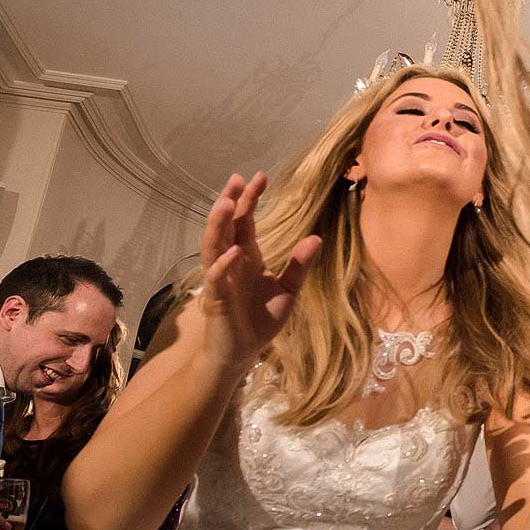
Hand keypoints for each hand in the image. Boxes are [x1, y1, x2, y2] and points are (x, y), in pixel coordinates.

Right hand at [199, 172, 320, 374]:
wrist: (243, 353)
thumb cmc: (261, 320)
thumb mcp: (288, 291)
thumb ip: (299, 265)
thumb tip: (316, 238)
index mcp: (247, 256)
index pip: (245, 221)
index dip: (250, 200)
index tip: (259, 177)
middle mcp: (231, 262)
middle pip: (227, 226)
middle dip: (230, 202)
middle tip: (236, 179)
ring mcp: (221, 279)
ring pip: (214, 246)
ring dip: (219, 225)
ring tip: (226, 203)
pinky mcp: (216, 300)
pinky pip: (217, 278)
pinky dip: (224, 265)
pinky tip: (234, 252)